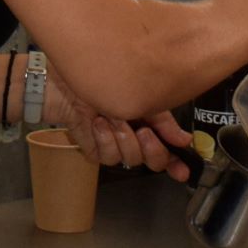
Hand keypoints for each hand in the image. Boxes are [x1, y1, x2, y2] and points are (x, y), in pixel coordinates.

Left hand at [44, 71, 194, 181]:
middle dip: (151, 149)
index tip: (183, 170)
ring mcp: (112, 144)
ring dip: (123, 137)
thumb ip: (163, 119)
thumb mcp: (138, 93)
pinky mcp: (94, 150)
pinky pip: (108, 156)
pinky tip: (96, 123)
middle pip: (152, 161)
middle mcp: (131, 136)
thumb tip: (185, 140)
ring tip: (111, 117)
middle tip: (143, 131)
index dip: (176, 163)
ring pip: (131, 159)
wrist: (61, 80)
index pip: (166, 150)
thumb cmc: (98, 78)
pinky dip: (104, 139)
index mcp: (145, 122)